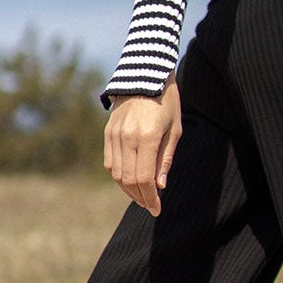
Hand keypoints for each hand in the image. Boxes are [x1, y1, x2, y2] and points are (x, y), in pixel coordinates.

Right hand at [104, 78, 183, 214]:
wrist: (145, 73)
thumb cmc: (167, 101)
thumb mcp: (174, 129)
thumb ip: (165, 159)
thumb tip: (160, 186)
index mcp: (146, 137)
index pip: (145, 178)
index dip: (151, 198)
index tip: (157, 209)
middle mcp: (127, 138)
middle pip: (130, 179)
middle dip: (141, 197)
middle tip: (151, 205)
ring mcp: (114, 135)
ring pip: (117, 173)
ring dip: (129, 189)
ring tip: (142, 196)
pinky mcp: (108, 132)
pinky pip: (110, 161)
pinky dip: (118, 175)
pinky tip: (130, 180)